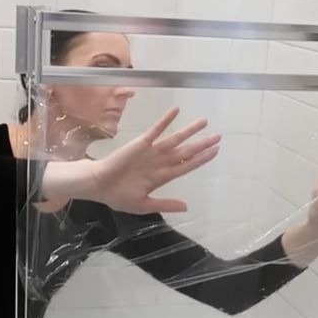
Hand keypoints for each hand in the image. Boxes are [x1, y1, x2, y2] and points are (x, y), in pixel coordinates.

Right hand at [84, 107, 220, 213]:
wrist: (99, 185)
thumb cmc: (118, 196)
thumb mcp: (143, 205)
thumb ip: (165, 203)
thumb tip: (186, 207)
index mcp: (162, 177)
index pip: (187, 166)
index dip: (202, 159)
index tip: (215, 152)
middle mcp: (161, 162)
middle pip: (186, 151)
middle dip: (202, 144)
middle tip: (218, 137)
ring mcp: (152, 151)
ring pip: (175, 139)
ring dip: (189, 131)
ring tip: (204, 122)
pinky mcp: (141, 143)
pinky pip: (156, 129)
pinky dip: (166, 120)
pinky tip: (176, 111)